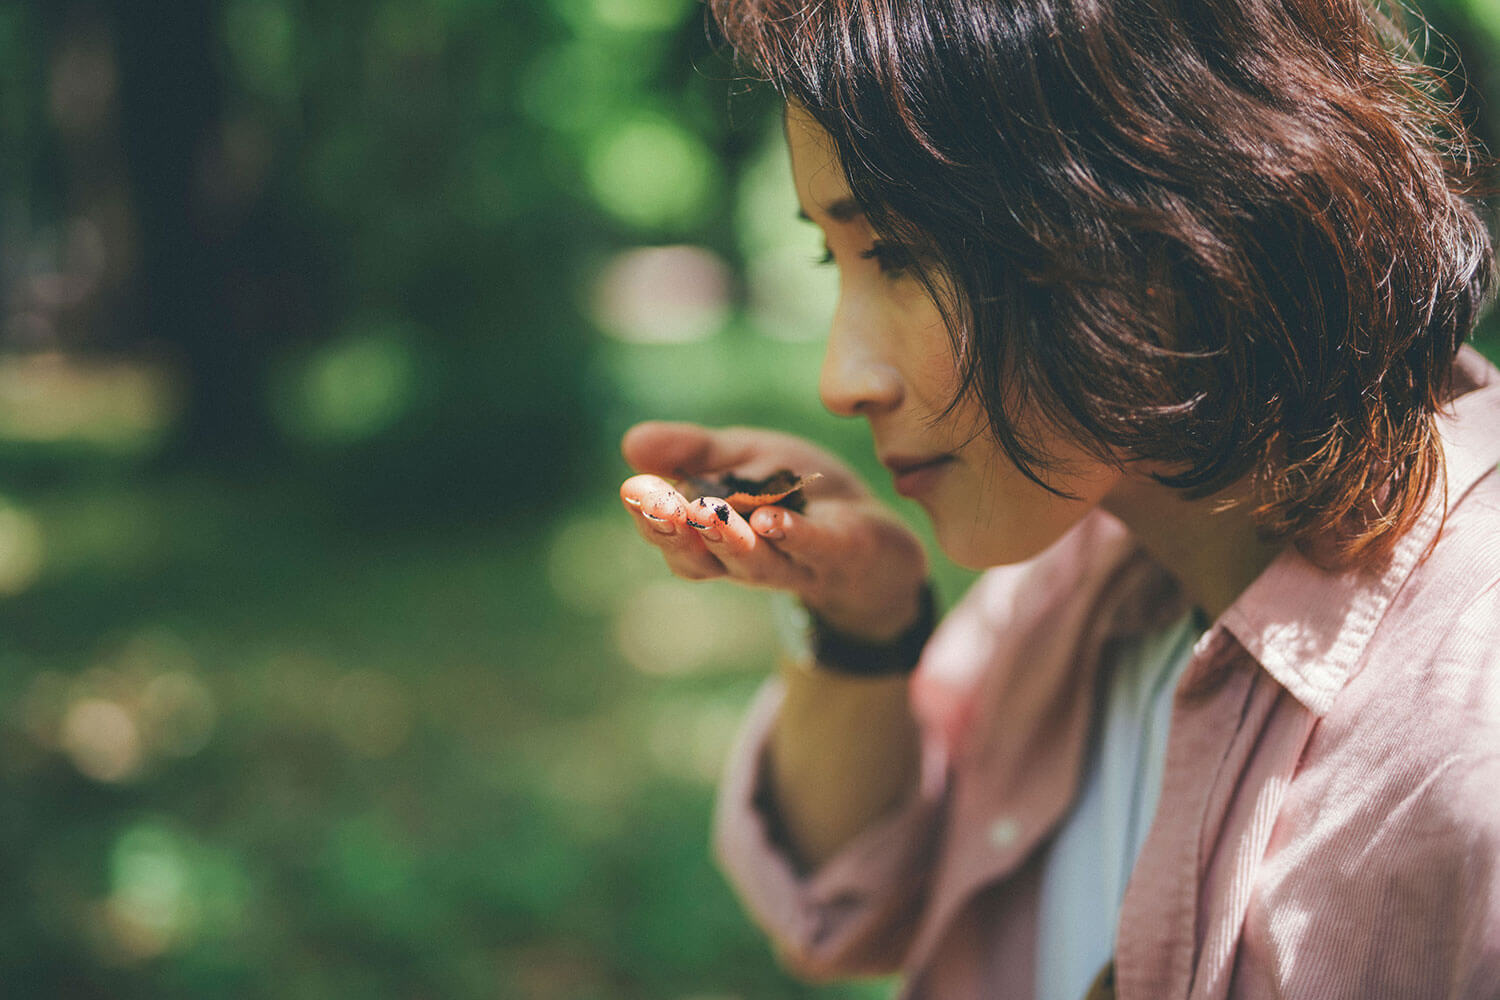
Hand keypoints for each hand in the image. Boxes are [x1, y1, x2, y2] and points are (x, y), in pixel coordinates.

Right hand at [619, 421, 928, 641]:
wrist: (877, 533)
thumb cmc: (799, 496)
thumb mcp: (744, 460)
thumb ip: (693, 451)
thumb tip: (631, 443)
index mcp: (713, 540)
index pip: (672, 537)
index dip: (651, 517)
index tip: (633, 490)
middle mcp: (746, 562)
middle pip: (704, 559)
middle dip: (680, 534)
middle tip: (660, 508)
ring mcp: (796, 564)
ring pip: (756, 563)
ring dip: (731, 541)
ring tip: (711, 516)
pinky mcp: (842, 555)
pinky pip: (814, 550)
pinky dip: (794, 536)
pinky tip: (773, 519)